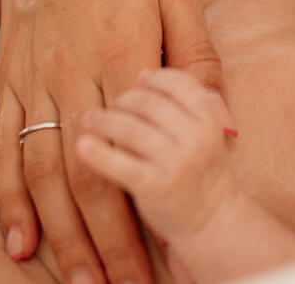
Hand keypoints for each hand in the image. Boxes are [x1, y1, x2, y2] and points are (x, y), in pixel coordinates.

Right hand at [0, 0, 221, 283]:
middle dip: (107, 244)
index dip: (145, 213)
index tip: (163, 256)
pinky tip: (20, 238)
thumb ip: (199, 63)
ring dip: (60, 234)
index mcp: (123, 55)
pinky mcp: (8, 75)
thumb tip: (225, 127)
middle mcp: (72, 73)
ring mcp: (34, 78)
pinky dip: (8, 196)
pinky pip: (2, 144)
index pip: (135, 154)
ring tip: (79, 280)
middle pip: (86, 177)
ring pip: (42, 172)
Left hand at [76, 68, 239, 244]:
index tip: (135, 80)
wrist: (212, 221)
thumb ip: (179, 103)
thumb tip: (142, 73)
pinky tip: (82, 146)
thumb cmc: (200, 170)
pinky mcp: (155, 187)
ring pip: (131, 128)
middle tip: (106, 103)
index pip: (177, 83)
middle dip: (123, 100)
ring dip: (104, 121)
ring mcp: (176, 161)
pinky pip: (120, 163)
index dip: (153, 78)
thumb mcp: (203, 132)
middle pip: (149, 103)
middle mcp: (196, 136)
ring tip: (88, 119)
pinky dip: (98, 153)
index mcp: (209, 118)